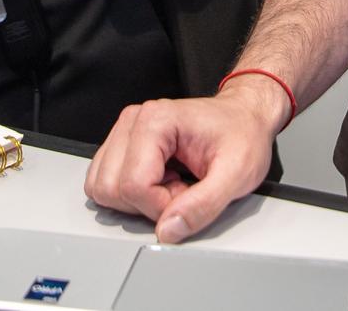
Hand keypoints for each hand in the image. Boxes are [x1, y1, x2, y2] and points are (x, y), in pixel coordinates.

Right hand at [83, 83, 285, 242]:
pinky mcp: (123, 145)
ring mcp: (125, 132)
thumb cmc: (243, 135)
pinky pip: (106, 182)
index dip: (161, 206)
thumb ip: (203, 205)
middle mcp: (133, 121)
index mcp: (156, 121)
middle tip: (181, 189)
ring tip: (172, 184)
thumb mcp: (237, 173)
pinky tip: (161, 182)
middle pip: (111, 188)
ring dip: (138, 200)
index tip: (188, 194)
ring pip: (102, 187)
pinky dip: (132, 194)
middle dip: (147, 203)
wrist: (245, 117)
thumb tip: (169, 230)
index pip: (133, 186)